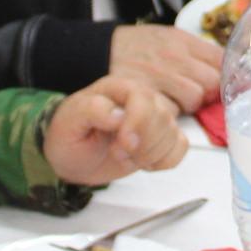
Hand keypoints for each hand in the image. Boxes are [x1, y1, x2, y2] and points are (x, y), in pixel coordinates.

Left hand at [46, 74, 186, 182]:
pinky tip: (143, 162)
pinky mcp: (162, 138)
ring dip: (148, 155)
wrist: (72, 156)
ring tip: (124, 156)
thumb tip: (119, 115)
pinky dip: (164, 161)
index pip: (144, 99)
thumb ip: (92, 110)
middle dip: (141, 145)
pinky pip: (180, 148)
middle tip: (116, 152)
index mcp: (119, 89)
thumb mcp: (70, 121)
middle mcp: (141, 101)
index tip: (123, 144)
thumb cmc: (69, 135)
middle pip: (163, 118)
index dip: (138, 123)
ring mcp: (154, 119)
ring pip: (173, 135)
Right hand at [105, 24, 221, 113]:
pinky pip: (170, 111)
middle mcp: (173, 56)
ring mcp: (158, 76)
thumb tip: (223, 66)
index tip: (218, 84)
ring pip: (194, 98)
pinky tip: (161, 110)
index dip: (223, 75)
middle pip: (211, 81)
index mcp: (181, 40)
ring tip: (175, 102)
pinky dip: (168, 114)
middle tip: (194, 95)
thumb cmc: (134, 48)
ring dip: (188, 105)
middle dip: (207, 92)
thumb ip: (193, 51)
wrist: (95, 52)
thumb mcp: (166, 38)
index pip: (219, 60)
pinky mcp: (143, 94)